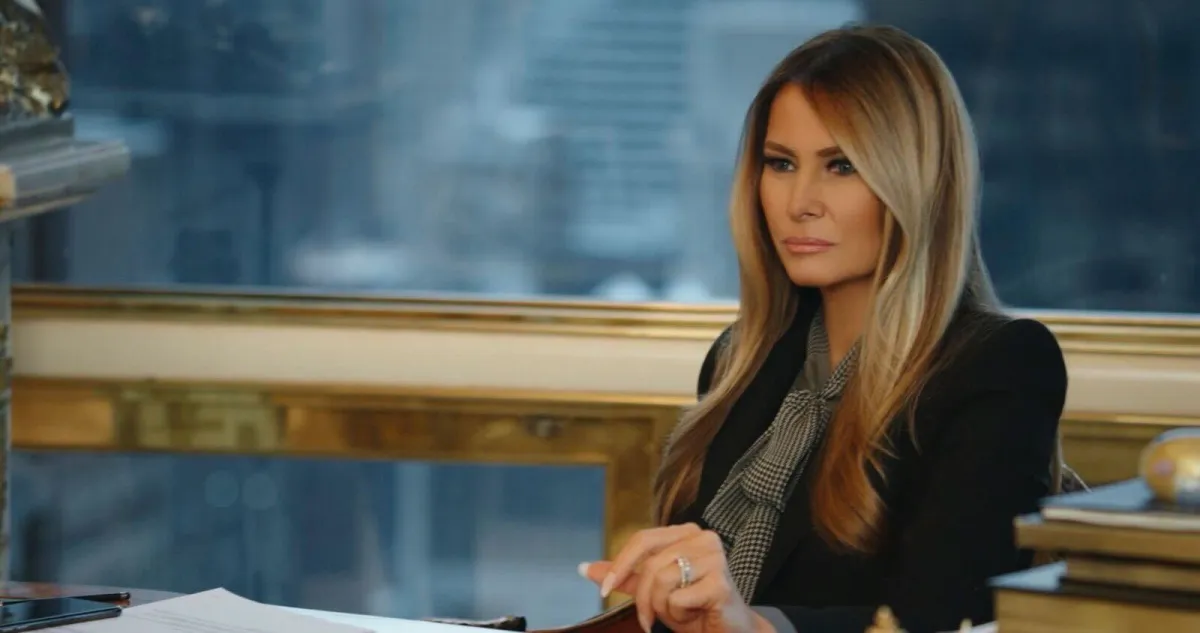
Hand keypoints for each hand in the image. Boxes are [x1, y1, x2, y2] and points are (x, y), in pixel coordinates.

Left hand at [578, 524, 773, 632]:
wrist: (730, 631)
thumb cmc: (694, 608)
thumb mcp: (654, 591)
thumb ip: (624, 577)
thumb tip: (584, 568)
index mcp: (685, 532)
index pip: (642, 540)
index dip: (620, 565)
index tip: (605, 589)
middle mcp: (702, 538)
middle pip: (650, 564)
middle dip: (642, 598)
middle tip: (648, 619)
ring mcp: (715, 558)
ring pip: (662, 581)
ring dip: (662, 608)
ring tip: (679, 614)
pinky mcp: (721, 582)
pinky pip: (678, 599)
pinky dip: (679, 615)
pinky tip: (695, 616)